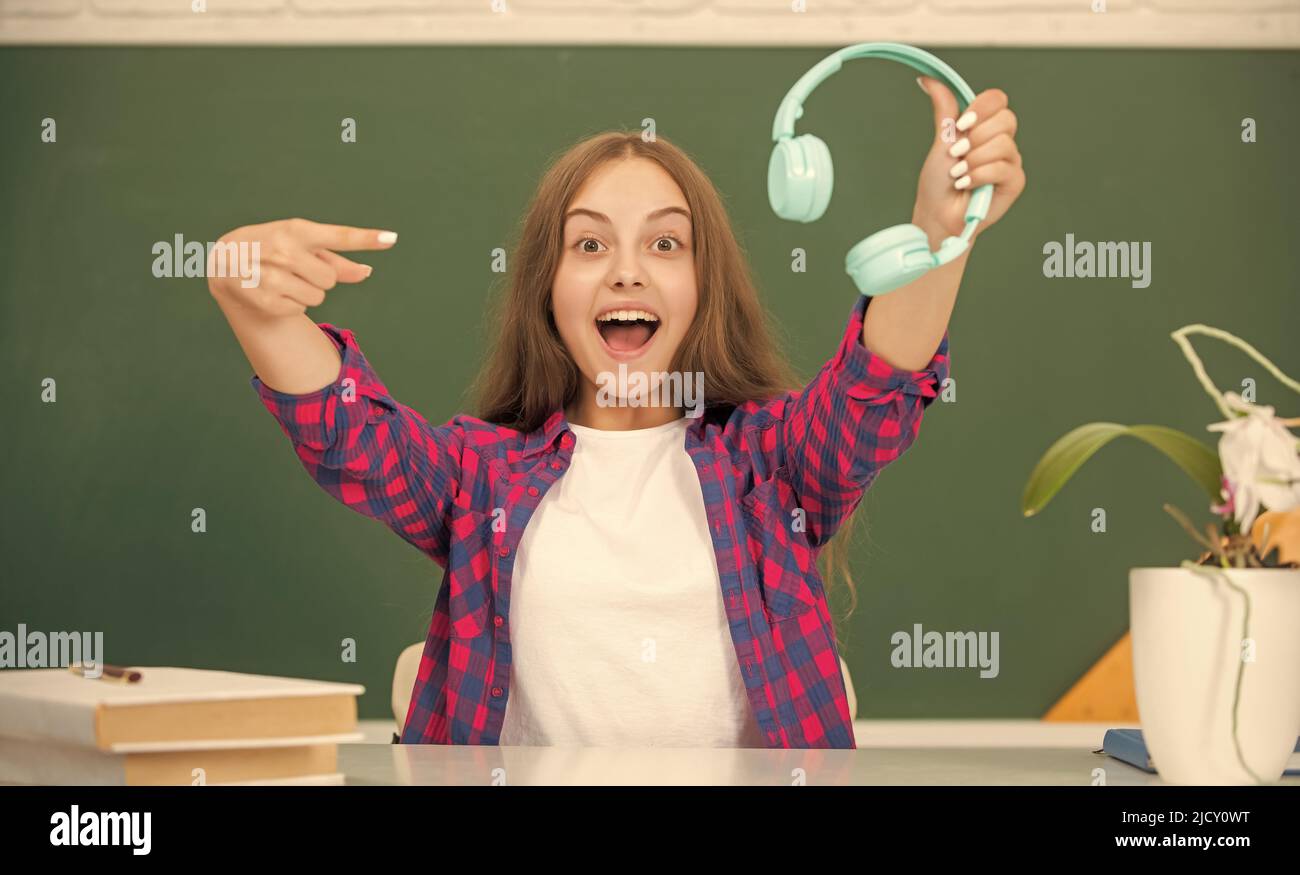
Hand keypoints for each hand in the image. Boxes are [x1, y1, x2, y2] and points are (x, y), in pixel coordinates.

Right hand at [207, 218, 396, 318]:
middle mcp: (284, 250)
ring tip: (282, 279)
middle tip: (295, 269)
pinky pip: (301, 309)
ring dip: (306, 292)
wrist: (225, 262)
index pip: (338, 235)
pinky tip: (272, 291)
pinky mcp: (266, 299)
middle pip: (331, 278)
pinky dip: (292, 304)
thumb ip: (336, 259)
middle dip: (319, 277)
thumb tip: (366, 272)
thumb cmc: (272, 248)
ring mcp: (273, 276)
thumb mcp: (301, 245)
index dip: (366, 239)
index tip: (392, 238)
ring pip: (319, 296)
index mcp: (297, 230)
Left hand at [911, 78, 1025, 245]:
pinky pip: (1003, 167)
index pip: (997, 100)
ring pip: (1003, 144)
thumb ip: (945, 110)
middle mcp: (1002, 141)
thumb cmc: (939, 182)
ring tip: (958, 173)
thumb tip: (928, 79)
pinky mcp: (1015, 181)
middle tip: (956, 155)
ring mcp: (1011, 161)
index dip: (981, 108)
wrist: (938, 214)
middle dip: (974, 138)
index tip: (961, 123)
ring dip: (973, 159)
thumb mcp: (941, 141)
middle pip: (1005, 119)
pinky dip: (979, 175)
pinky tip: (966, 184)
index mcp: (985, 127)